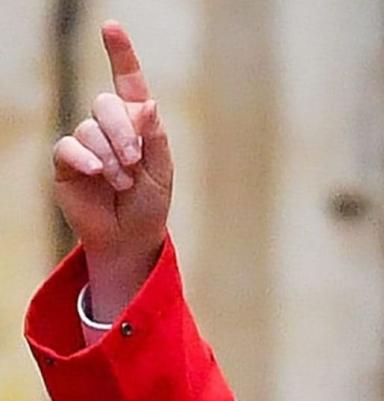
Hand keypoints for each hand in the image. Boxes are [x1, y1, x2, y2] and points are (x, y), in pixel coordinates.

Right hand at [52, 20, 172, 320]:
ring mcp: (86, 143)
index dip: (120, 54)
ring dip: (110, 156)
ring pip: (89, 128)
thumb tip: (145, 103)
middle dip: (123, 131)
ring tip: (123, 181)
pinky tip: (96, 173)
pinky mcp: (66, 161)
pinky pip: (69, 147)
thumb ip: (154, 137)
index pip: (128, 82)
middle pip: (106, 104)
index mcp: (138, 124)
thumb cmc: (150, 203)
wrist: (130, 236)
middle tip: (135, 160)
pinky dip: (85, 158)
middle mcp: (109, 127)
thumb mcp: (162, 171)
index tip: (111, 27)